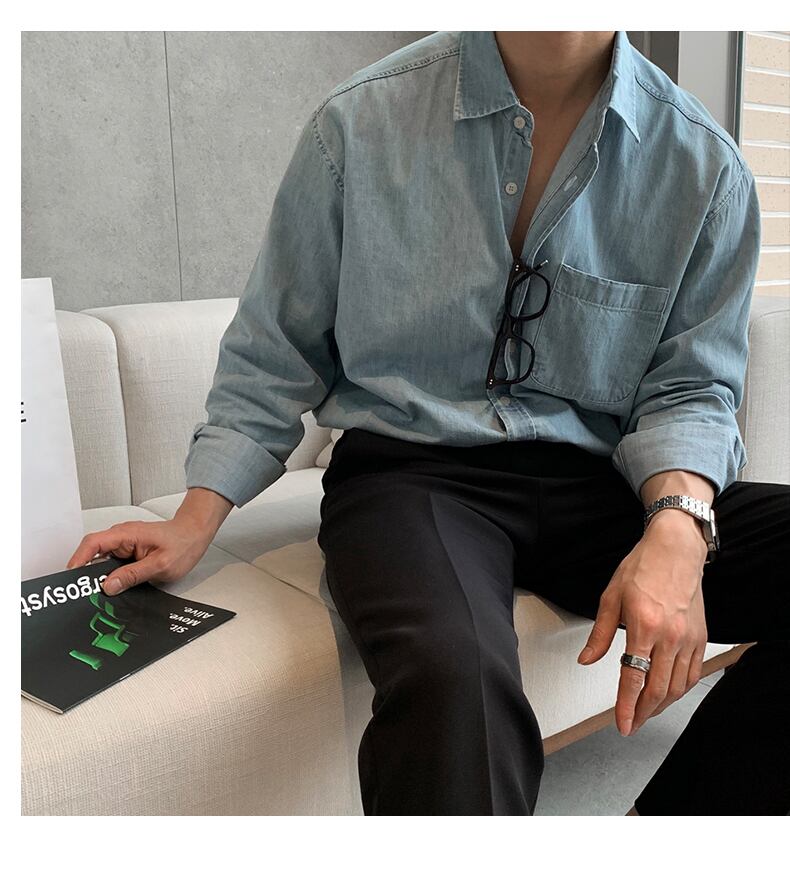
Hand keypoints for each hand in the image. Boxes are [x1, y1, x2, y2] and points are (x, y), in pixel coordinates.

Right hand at [67, 511, 220, 594]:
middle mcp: (123, 537)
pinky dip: (110, 576)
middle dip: (87, 573)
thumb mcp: (160, 565)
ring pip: (103, 561)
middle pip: (94, 553)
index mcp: (127, 534)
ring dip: (100, 576)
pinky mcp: (129, 552)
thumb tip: (109, 586)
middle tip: (84, 593)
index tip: (72, 576)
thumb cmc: (184, 543)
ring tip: (98, 594)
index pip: (93, 543)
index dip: (79, 559)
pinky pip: (113, 564)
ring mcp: (125, 544)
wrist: (196, 533)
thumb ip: (133, 575)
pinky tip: (113, 588)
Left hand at [576, 511, 708, 735]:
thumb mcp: (611, 597)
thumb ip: (600, 634)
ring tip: (646, 713)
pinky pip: (693, 674)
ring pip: (677, 686)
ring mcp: (689, 638)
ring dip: (661, 705)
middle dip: (643, 713)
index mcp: (644, 626)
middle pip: (658, 689)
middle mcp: (670, 636)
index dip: (627, 706)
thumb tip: (586, 660)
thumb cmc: (642, 567)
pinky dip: (680, 690)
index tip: (622, 724)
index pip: (634, 677)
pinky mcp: (701, 637)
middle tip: (632, 725)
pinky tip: (668, 694)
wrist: (675, 549)